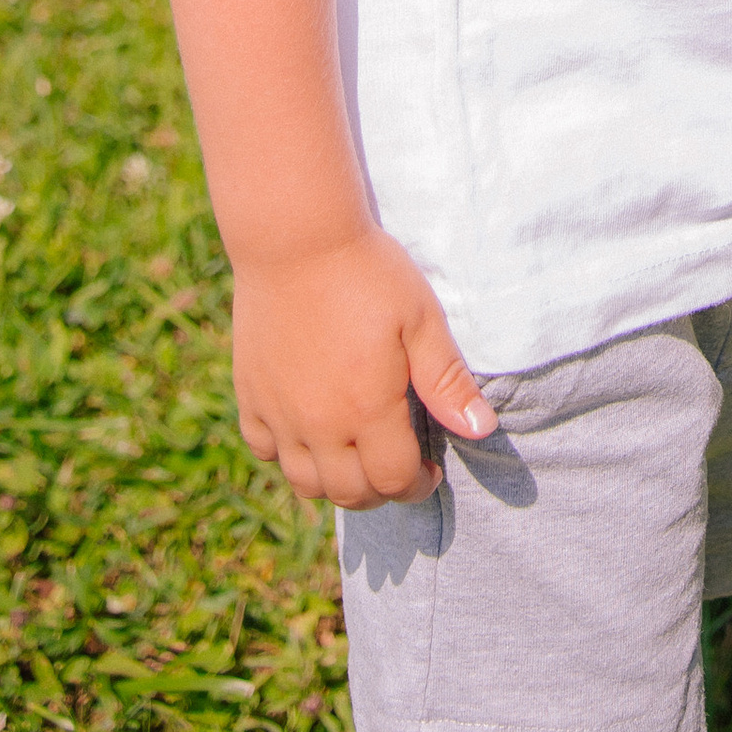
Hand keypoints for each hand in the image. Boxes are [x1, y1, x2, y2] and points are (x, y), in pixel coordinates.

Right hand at [230, 229, 495, 509]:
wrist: (296, 237)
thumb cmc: (368, 272)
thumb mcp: (421, 319)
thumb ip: (447, 381)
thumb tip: (481, 429)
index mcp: (367, 410)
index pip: (395, 481)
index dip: (418, 485)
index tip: (430, 468)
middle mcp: (319, 425)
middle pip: (350, 494)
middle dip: (381, 491)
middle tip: (396, 465)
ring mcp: (279, 413)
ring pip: (305, 483)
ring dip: (335, 483)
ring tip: (355, 455)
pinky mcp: (250, 394)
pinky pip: (264, 450)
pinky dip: (287, 455)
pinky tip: (308, 430)